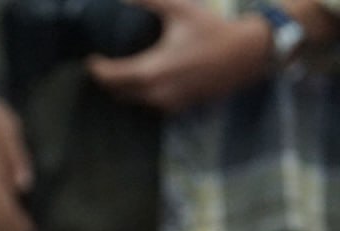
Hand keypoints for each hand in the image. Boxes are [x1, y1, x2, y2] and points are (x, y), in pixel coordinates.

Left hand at [87, 0, 273, 111]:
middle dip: (107, 80)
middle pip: (118, 92)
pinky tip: (146, 80)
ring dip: (125, 89)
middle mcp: (156, 93)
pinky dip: (144, 94)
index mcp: (150, 71)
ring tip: (122, 71)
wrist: (252, 50)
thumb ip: (148, 0)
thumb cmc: (214, 27)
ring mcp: (170, 103)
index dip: (96, 68)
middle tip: (104, 65)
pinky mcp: (183, 107)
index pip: (109, 77)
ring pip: (135, 101)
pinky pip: (153, 104)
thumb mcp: (179, 8)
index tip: (91, 58)